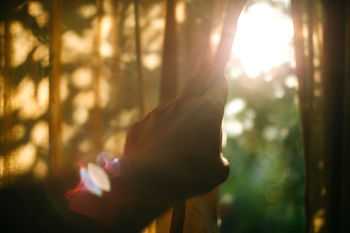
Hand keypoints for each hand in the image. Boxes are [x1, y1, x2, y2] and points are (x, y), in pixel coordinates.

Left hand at [122, 66, 228, 202]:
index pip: (217, 86)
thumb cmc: (189, 175)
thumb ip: (220, 159)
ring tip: (180, 147)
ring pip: (174, 111)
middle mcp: (182, 105)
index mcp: (207, 110)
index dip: (219, 79)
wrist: (146, 181)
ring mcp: (158, 113)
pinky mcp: (140, 125)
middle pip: (195, 84)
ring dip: (180, 120)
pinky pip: (155, 127)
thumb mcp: (217, 171)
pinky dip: (159, 135)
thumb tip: (215, 159)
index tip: (218, 71)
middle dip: (202, 75)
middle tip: (206, 65)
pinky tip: (159, 155)